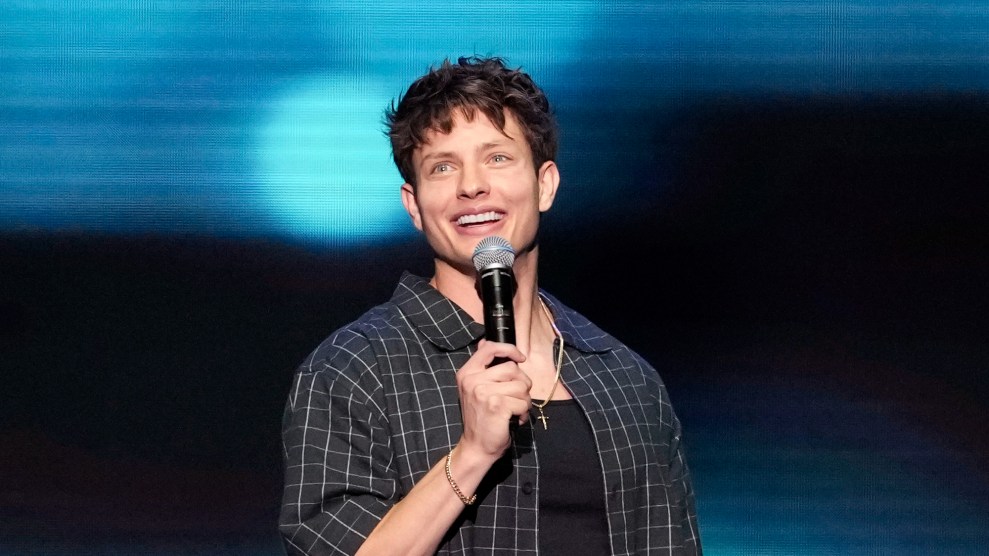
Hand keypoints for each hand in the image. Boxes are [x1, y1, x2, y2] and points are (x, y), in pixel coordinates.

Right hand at [456, 339, 531, 458]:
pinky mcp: (496, 405)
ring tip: (514, 410)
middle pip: (513, 368)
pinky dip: (523, 413)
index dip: (509, 350)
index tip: (521, 358)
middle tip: (515, 399)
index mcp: (467, 373)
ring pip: (522, 386)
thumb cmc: (480, 418)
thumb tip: (485, 342)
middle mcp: (472, 380)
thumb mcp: (475, 388)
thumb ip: (483, 367)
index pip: (490, 348)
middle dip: (522, 384)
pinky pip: (523, 402)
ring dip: (524, 401)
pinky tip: (514, 419)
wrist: (476, 446)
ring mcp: (483, 392)